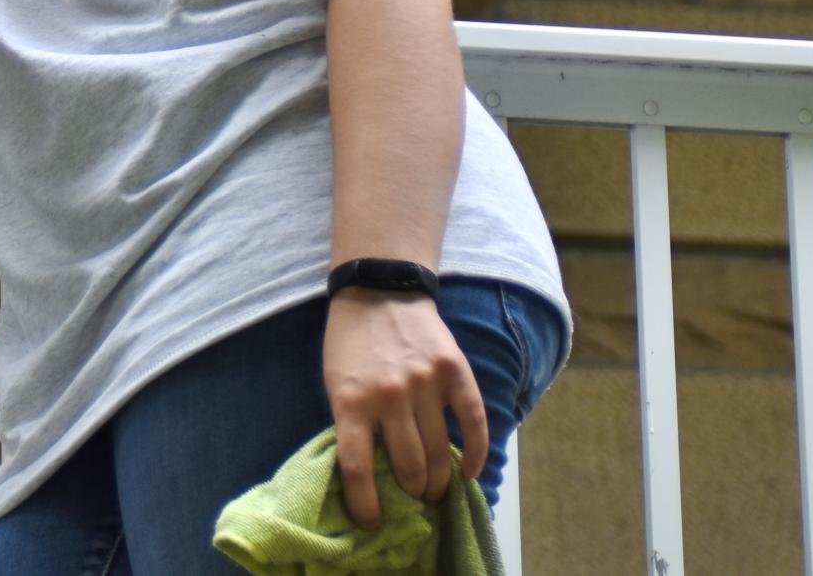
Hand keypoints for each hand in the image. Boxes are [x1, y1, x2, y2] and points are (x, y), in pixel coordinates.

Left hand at [322, 290, 487, 527]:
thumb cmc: (350, 344)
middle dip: (412, 494)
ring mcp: (424, 383)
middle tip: (414, 501)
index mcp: (351, 400)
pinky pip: (473, 422)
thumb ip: (352, 423)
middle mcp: (389, 395)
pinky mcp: (454, 371)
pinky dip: (476, 453)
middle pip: (408, 466)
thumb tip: (370, 476)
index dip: (364, 503)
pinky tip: (470, 472)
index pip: (357, 467)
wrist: (379, 291)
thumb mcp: (336, 383)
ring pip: (439, 452)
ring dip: (439, 481)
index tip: (372, 522)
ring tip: (435, 491)